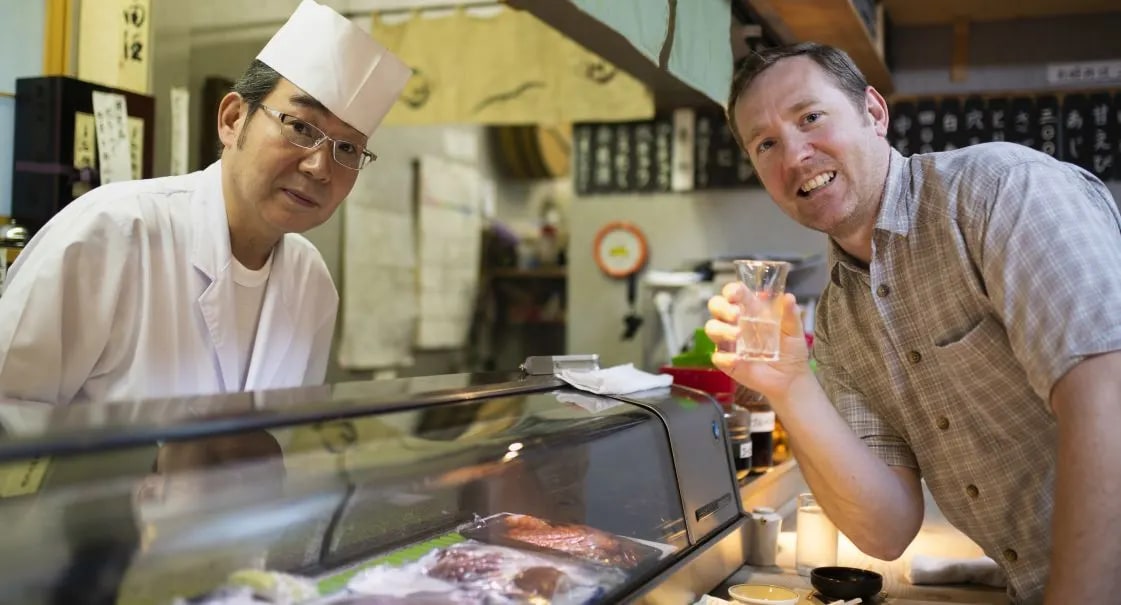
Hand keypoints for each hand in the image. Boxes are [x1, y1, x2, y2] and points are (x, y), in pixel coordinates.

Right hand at [705, 282, 811, 404]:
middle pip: (716, 306)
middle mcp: (735, 323)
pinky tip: (738, 359)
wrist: (791, 379)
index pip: (733, 293)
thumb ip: (790, 314)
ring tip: (737, 335)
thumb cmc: (791, 350)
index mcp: (750, 310)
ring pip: (712, 328)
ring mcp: (729, 342)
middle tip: (736, 315)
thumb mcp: (794, 330)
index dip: (731, 290)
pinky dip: (725, 357)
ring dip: (722, 329)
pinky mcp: (727, 361)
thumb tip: (788, 298)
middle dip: (722, 307)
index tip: (735, 294)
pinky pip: (717, 357)